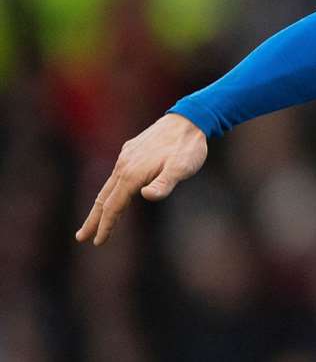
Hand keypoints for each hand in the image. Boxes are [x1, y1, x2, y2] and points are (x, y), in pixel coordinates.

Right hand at [77, 113, 208, 246]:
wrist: (188, 119)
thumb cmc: (188, 148)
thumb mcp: (182, 168)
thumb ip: (165, 183)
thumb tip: (146, 196)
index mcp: (133, 174)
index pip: (114, 205)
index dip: (106, 225)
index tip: (97, 242)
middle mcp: (124, 166)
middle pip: (104, 198)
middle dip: (93, 220)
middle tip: (81, 237)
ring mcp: (125, 158)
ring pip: (107, 186)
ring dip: (99, 206)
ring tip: (93, 221)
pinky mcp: (130, 152)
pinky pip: (115, 175)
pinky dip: (109, 190)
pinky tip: (112, 193)